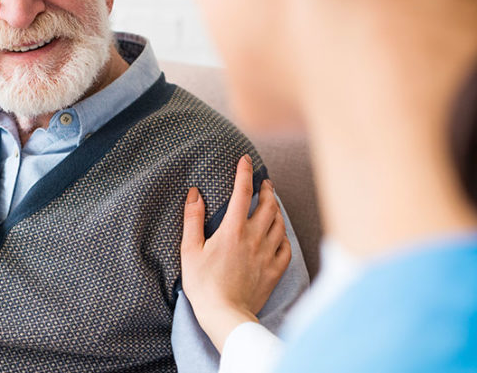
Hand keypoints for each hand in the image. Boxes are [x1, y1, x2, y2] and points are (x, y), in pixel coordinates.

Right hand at [180, 154, 291, 352]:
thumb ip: (193, 219)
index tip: (245, 160)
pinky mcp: (275, 271)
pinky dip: (284, 236)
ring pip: (279, 223)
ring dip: (276, 209)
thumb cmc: (204, 285)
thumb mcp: (190, 251)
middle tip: (265, 182)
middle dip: (267, 189)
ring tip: (272, 204)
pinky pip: (286, 247)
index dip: (244, 172)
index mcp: (233, 230)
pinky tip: (279, 234)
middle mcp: (254, 238)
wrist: (226, 316)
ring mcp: (267, 254)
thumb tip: (195, 193)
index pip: (242, 192)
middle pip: (267, 205)